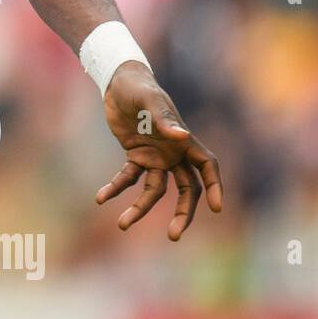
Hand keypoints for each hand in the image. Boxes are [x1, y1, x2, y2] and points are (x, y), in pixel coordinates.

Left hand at [95, 61, 223, 240]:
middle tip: (174, 235)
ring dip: (140, 208)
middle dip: (183, 212)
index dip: (214, 187)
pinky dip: (115, 188)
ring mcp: (155, 157)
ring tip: (123, 225)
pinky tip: (101, 198)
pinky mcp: (135, 156)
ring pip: (155, 191)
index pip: (207, 167)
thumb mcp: (150, 100)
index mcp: (185, 141)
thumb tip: (182, 136)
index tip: (215, 208)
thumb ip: (164, 118)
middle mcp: (174, 153)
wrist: (118, 83)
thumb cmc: (140, 88)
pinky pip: (127, 178)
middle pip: (186, 189)